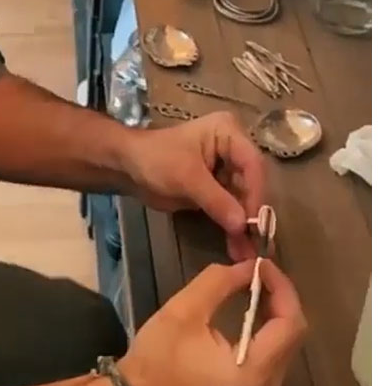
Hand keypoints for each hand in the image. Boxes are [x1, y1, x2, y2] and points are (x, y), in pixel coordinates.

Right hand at [118, 260, 306, 385]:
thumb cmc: (157, 358)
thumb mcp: (184, 310)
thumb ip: (220, 282)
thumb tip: (250, 268)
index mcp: (252, 374)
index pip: (290, 326)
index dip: (282, 289)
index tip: (263, 265)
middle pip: (292, 337)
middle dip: (280, 299)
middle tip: (259, 272)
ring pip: (285, 348)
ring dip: (275, 315)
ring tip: (257, 287)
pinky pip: (273, 360)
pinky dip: (267, 333)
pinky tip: (253, 314)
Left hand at [119, 112, 267, 258]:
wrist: (128, 167)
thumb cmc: (156, 159)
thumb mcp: (187, 177)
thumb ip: (217, 200)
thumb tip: (243, 225)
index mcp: (228, 132)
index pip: (252, 163)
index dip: (256, 193)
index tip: (256, 222)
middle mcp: (233, 148)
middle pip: (251, 183)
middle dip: (252, 214)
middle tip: (258, 243)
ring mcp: (226, 169)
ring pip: (243, 200)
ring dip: (244, 226)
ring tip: (249, 253)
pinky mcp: (217, 188)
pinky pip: (230, 208)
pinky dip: (232, 227)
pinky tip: (237, 248)